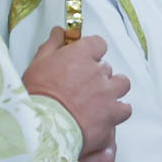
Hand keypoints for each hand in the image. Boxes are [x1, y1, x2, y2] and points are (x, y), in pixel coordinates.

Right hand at [24, 28, 130, 161]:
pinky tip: (107, 115)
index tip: (86, 58)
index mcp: (81, 55)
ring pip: (121, 84)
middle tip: (82, 86)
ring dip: (113, 89)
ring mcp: (108, 94)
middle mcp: (98, 72)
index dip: (93, 51)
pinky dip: (118, 110)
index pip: (99, 43)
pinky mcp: (112, 115)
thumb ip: (52, 45)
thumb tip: (60, 32)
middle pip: (107, 67)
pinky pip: (125, 109)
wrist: (42, 129)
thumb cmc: (37, 96)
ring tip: (99, 99)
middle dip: (97, 74)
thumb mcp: (38, 64)